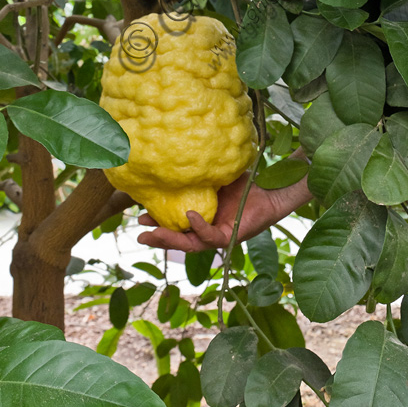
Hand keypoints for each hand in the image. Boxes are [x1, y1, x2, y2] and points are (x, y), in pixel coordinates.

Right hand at [137, 171, 312, 252]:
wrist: (268, 189)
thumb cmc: (243, 182)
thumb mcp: (213, 179)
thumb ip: (196, 178)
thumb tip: (173, 162)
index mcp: (202, 219)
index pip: (176, 226)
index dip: (158, 223)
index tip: (139, 216)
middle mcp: (208, 231)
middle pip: (179, 239)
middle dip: (159, 238)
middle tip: (139, 234)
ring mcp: (218, 236)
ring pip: (191, 244)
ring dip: (172, 239)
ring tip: (154, 232)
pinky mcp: (231, 236)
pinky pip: (211, 236)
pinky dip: (199, 227)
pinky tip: (190, 216)